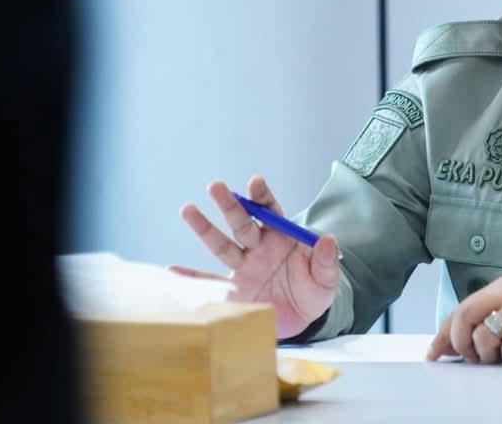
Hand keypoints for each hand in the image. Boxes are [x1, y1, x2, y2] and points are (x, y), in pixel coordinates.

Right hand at [171, 176, 338, 337]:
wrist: (301, 320)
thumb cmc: (314, 291)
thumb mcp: (327, 279)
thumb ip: (327, 260)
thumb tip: (329, 239)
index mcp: (281, 237)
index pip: (270, 210)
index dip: (262, 196)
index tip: (254, 181)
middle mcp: (258, 247)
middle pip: (242, 223)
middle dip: (230, 205)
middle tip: (216, 185)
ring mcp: (243, 267)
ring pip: (223, 246)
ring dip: (205, 228)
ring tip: (187, 209)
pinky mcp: (233, 291)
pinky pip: (210, 282)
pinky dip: (191, 278)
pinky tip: (172, 270)